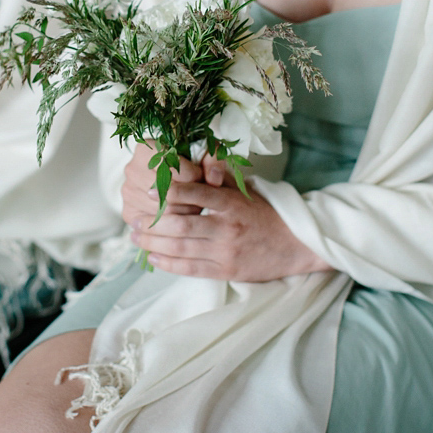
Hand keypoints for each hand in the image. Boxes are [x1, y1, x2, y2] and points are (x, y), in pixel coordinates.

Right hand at [120, 143, 208, 224]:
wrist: (177, 180)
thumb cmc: (194, 164)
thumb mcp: (207, 154)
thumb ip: (215, 160)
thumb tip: (214, 178)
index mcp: (147, 147)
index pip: (171, 165)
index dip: (194, 175)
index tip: (203, 178)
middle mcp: (132, 168)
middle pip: (167, 191)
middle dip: (191, 197)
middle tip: (202, 198)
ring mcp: (127, 192)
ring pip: (164, 210)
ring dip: (185, 212)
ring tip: (193, 206)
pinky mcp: (129, 213)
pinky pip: (155, 225)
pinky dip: (173, 224)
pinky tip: (182, 217)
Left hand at [127, 157, 330, 281]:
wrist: (296, 245)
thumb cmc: (267, 214)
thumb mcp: (247, 191)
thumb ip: (220, 180)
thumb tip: (196, 162)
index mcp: (233, 203)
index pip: (198, 194)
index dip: (171, 191)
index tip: (150, 188)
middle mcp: (227, 227)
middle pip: (181, 225)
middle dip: (154, 223)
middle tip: (136, 220)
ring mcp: (226, 252)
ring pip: (181, 248)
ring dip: (154, 243)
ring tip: (137, 237)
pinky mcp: (226, 271)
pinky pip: (191, 268)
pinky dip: (168, 263)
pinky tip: (153, 256)